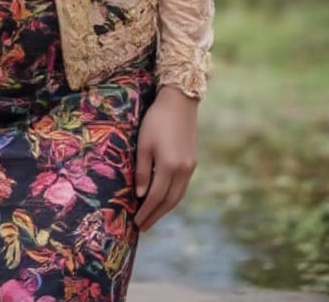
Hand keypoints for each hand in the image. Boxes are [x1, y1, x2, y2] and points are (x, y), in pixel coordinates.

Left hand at [134, 85, 197, 231]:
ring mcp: (190, 167)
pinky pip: (182, 187)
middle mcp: (183, 170)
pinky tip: (164, 199)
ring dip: (165, 209)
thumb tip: (140, 195)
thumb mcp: (143, 144)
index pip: (156, 197)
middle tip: (143, 226)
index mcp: (169, 166)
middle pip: (169, 201)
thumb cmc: (156, 120)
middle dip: (155, 215)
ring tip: (152, 216)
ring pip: (178, 196)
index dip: (146, 211)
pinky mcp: (193, 161)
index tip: (136, 222)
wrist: (179, 101)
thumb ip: (142, 170)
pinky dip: (172, 197)